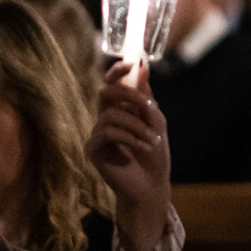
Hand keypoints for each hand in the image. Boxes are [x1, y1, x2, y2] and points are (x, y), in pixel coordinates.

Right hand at [86, 61, 171, 250]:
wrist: (152, 186)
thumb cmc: (154, 157)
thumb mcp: (156, 123)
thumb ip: (147, 98)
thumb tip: (142, 68)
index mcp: (119, 111)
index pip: (111, 85)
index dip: (117, 72)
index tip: (131, 63)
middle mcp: (104, 120)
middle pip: (104, 93)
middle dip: (127, 95)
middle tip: (147, 106)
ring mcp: (97, 135)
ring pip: (111, 115)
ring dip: (137, 125)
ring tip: (153, 139)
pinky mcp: (93, 150)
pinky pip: (107, 133)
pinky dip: (129, 137)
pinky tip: (143, 147)